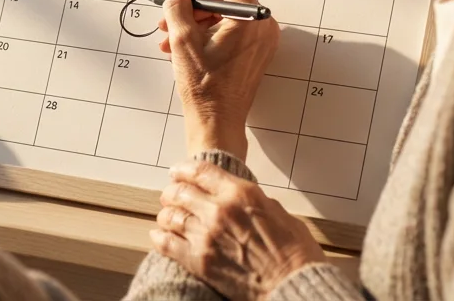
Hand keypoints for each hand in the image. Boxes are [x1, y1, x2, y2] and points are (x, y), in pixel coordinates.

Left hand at [152, 160, 324, 300]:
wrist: (292, 284)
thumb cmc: (294, 252)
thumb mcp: (278, 212)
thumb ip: (254, 202)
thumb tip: (242, 201)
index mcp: (240, 193)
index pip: (200, 172)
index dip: (184, 170)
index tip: (176, 172)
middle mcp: (219, 210)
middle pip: (180, 191)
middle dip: (172, 191)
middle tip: (170, 195)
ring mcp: (206, 235)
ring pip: (171, 216)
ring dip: (166, 214)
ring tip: (166, 216)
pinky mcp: (199, 261)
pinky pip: (167, 243)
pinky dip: (159, 237)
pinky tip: (159, 235)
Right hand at [160, 0, 278, 158]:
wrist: (217, 123)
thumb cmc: (206, 88)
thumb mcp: (183, 41)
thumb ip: (177, 8)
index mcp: (250, 18)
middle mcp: (262, 26)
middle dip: (193, 6)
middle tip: (169, 19)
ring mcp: (260, 41)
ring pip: (224, 15)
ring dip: (194, 23)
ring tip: (170, 40)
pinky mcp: (254, 53)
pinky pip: (229, 31)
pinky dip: (205, 35)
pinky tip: (182, 49)